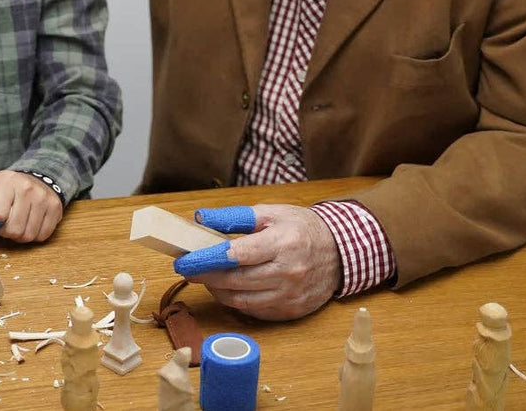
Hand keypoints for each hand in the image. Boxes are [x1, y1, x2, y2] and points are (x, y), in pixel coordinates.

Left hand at [0, 170, 62, 242]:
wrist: (39, 178)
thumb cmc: (9, 187)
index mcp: (7, 182)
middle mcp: (27, 189)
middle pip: (13, 230)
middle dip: (6, 231)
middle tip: (6, 222)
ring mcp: (43, 199)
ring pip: (28, 235)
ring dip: (20, 234)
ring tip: (18, 222)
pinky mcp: (56, 209)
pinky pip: (42, 236)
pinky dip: (34, 234)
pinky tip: (30, 223)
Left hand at [182, 204, 340, 320]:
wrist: (340, 252)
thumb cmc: (301, 228)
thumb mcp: (271, 213)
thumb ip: (234, 217)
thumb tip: (201, 218)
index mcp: (282, 242)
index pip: (237, 254)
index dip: (207, 259)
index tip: (185, 261)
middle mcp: (288, 272)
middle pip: (236, 280)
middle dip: (206, 276)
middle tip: (189, 270)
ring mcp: (290, 295)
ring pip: (242, 300)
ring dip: (218, 290)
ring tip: (207, 278)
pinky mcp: (291, 311)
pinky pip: (255, 311)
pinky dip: (237, 301)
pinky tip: (229, 289)